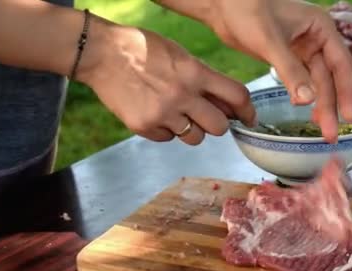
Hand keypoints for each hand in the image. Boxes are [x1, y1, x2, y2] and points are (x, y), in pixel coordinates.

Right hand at [76, 17, 255, 144]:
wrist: (102, 53)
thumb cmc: (143, 50)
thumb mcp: (181, 56)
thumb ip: (205, 80)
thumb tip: (228, 105)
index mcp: (195, 73)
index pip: (237, 96)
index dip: (248, 111)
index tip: (249, 118)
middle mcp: (182, 95)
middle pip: (219, 127)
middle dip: (217, 124)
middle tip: (206, 117)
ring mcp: (162, 113)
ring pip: (195, 139)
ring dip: (191, 130)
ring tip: (176, 112)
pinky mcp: (144, 126)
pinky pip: (168, 139)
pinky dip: (165, 131)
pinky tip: (155, 112)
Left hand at [157, 0, 351, 142]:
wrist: (220, 5)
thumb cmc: (246, 10)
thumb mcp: (269, 42)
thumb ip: (290, 71)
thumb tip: (308, 100)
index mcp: (321, 28)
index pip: (342, 64)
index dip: (346, 91)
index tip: (348, 116)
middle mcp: (316, 38)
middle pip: (329, 77)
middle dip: (330, 105)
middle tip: (331, 133)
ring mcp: (303, 49)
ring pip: (316, 82)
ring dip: (319, 104)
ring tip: (321, 129)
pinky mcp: (288, 58)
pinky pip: (302, 81)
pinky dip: (304, 96)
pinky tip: (306, 111)